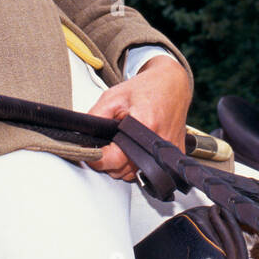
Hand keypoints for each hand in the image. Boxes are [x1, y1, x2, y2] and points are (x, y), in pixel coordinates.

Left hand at [86, 56, 191, 180]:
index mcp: (144, 125)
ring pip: (134, 174)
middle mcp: (159, 142)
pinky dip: (138, 164)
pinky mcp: (176, 154)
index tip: (91, 153)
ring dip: (124, 164)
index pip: (115, 159)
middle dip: (110, 161)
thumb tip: (82, 138)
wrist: (172, 83)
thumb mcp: (113, 96)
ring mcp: (169, 150)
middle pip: (123, 170)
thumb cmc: (146, 88)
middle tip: (109, 143)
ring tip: (124, 143)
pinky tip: (136, 148)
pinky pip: (150, 171)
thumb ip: (95, 116)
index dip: (98, 158)